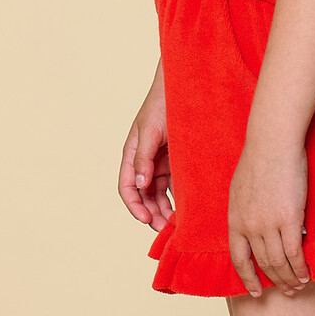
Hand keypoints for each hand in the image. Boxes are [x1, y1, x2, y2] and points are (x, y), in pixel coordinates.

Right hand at [119, 64, 173, 229]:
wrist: (185, 86)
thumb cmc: (163, 103)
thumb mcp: (150, 130)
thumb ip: (143, 157)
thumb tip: (138, 184)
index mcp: (132, 154)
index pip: (127, 187)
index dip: (135, 206)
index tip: (147, 220)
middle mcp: (144, 161)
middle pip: (144, 195)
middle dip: (152, 213)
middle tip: (166, 229)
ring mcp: (161, 161)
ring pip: (159, 193)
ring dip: (165, 209)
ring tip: (176, 223)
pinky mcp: (177, 160)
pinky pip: (175, 184)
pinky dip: (178, 197)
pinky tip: (187, 207)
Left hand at [227, 136, 309, 297]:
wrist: (273, 143)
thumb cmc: (260, 159)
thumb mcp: (240, 189)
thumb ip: (244, 211)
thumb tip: (251, 225)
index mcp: (234, 220)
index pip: (238, 258)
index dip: (247, 278)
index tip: (255, 292)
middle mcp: (248, 227)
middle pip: (262, 263)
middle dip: (275, 281)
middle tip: (287, 291)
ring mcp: (267, 225)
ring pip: (278, 262)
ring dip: (290, 278)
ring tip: (299, 286)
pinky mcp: (288, 219)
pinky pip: (294, 253)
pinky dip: (300, 267)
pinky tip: (307, 274)